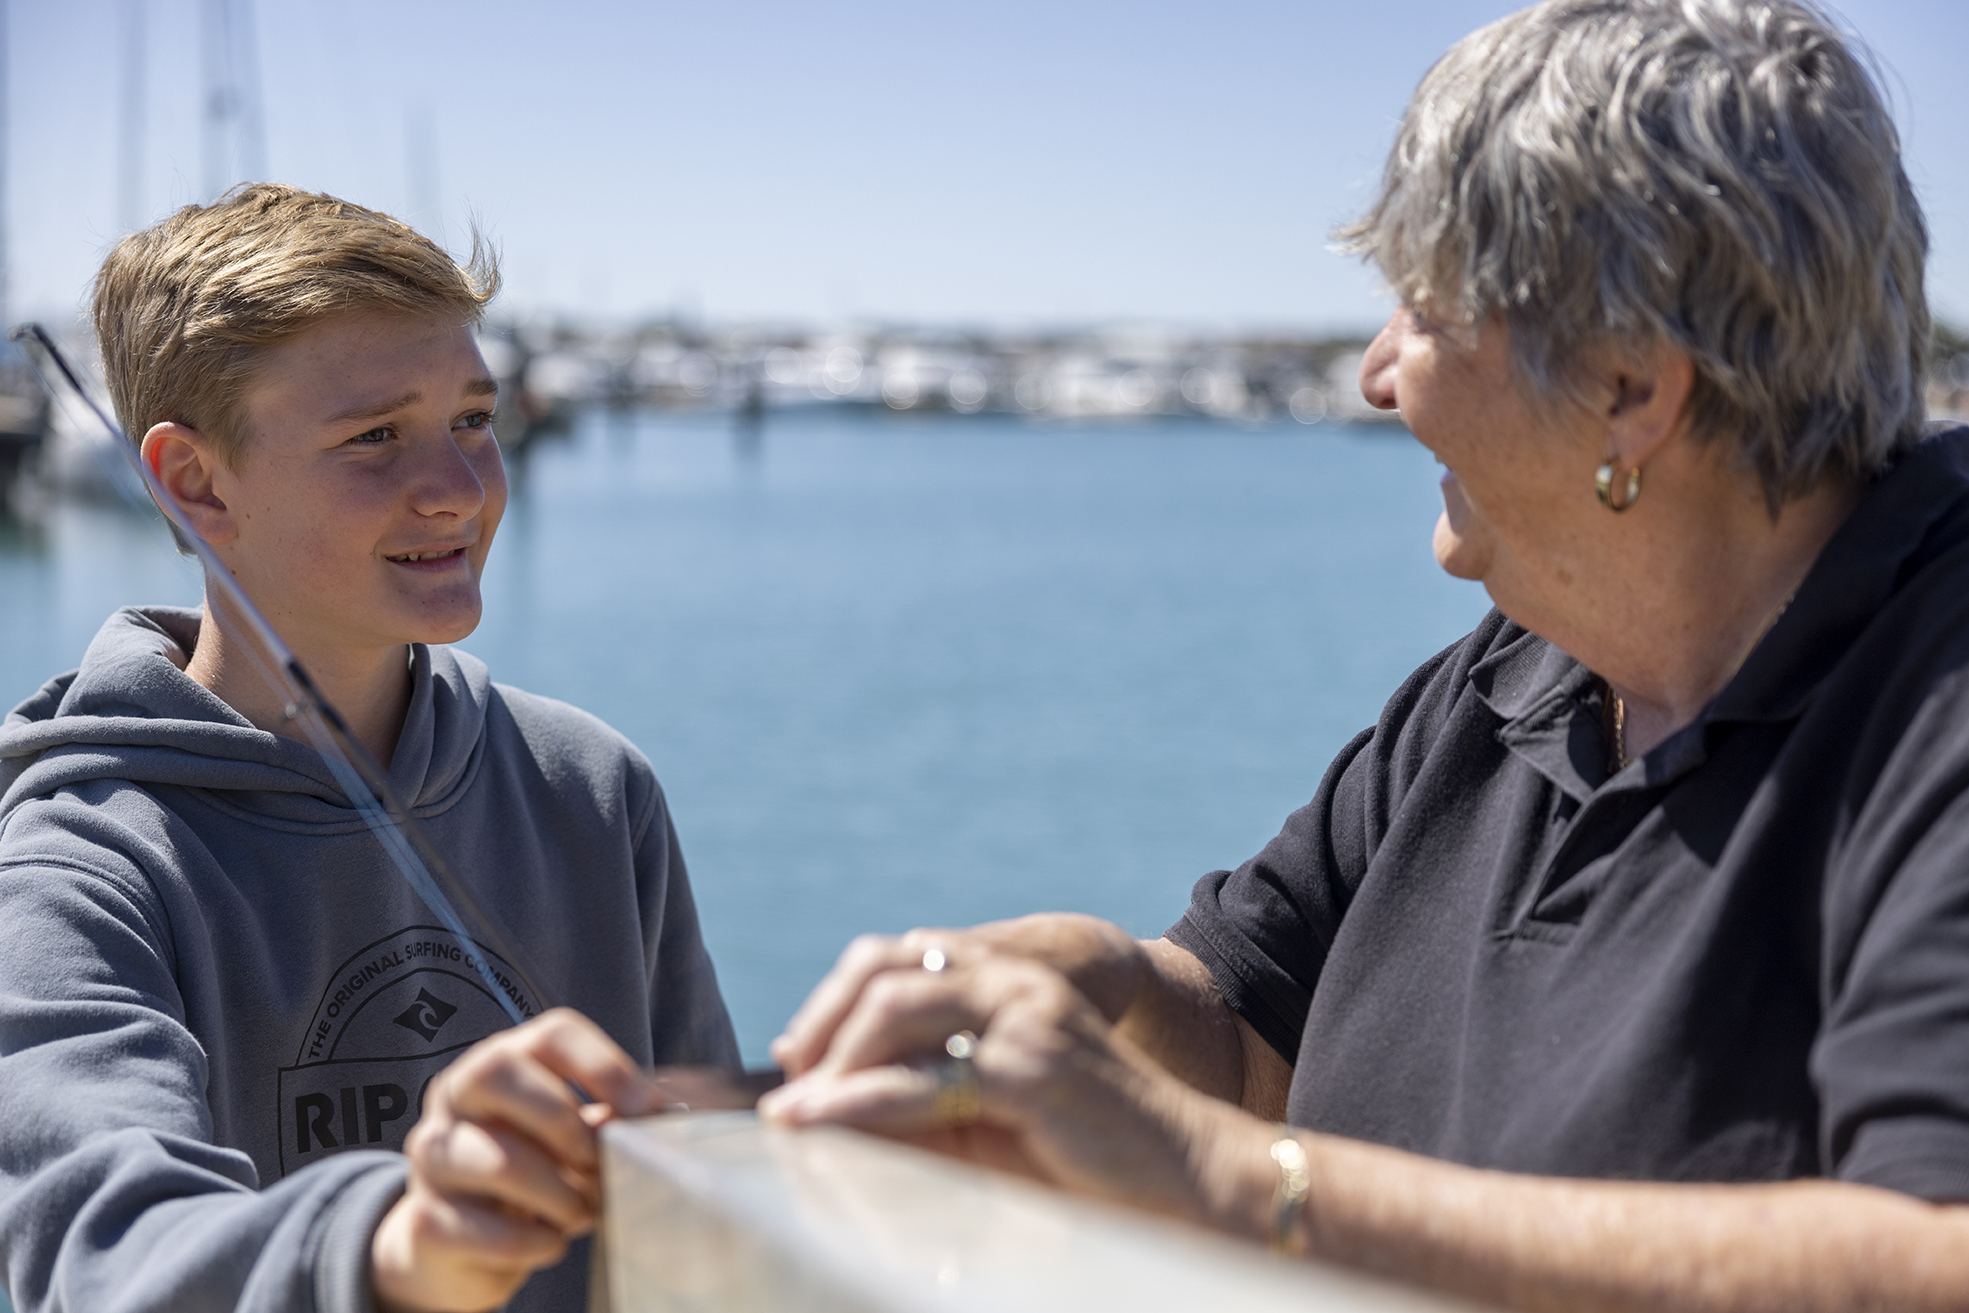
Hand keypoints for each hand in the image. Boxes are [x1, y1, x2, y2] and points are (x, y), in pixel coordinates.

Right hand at [370, 1008, 663, 1312]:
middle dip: (563, 1120)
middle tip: (595, 1162)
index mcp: (503, 1063)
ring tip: (580, 1212)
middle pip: (497, 1072)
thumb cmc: (530, 1172)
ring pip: (496, 1159)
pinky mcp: (424, 1219)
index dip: (605, 1066)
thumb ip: (609, 1121)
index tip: (647, 1111)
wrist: (456, 1244)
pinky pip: (485, 1229)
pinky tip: (549, 1242)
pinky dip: (535, 1242)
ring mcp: (433, 1156)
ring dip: (559, 1194)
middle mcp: (456, 1097)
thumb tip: (664, 1116)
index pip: (551, 1035)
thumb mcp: (571, 1139)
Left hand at [760, 952, 1267, 1229]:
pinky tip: (824, 1121)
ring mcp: (1024, 1017)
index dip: (832, 1001)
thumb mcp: (991, 1110)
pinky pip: (927, 1078)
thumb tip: (826, 1107)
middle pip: (883, 970)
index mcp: (1004, 978)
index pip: (894, 959)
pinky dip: (861, 1100)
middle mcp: (1012, 980)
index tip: (793, 1057)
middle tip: (785, 1084)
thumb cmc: (1083, 1152)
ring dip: (832, 1060)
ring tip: (792, 1111)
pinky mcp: (1032, 1069)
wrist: (1186, 1173)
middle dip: (820, 1025)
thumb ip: (924, 1092)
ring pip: (897, 1007)